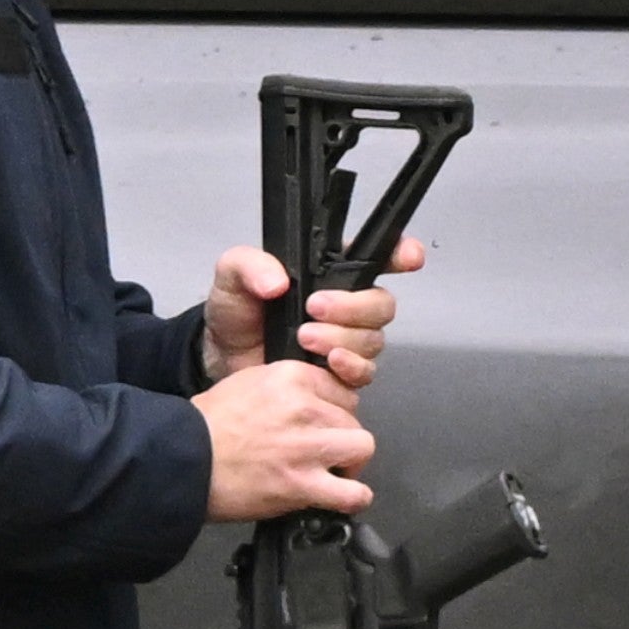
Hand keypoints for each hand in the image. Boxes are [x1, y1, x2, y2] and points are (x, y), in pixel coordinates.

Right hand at [197, 356, 373, 520]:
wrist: (180, 461)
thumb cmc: (204, 427)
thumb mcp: (245, 383)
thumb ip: (285, 388)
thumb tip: (309, 400)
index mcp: (290, 377)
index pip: (340, 387)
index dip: (332, 408)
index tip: (320, 423)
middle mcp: (303, 407)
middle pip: (353, 417)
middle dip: (339, 436)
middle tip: (320, 451)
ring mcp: (305, 447)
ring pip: (361, 447)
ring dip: (350, 462)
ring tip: (334, 472)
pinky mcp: (301, 484)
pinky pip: (352, 493)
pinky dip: (353, 498)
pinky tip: (344, 498)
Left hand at [200, 234, 421, 390]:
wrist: (221, 359)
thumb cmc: (234, 312)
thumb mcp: (232, 275)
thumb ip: (250, 266)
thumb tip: (277, 281)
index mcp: (329, 273)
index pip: (378, 257)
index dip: (401, 254)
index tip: (408, 258)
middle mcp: (346, 306)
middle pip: (381, 304)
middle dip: (353, 307)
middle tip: (315, 309)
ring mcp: (345, 340)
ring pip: (373, 339)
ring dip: (342, 338)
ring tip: (304, 338)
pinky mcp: (339, 374)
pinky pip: (364, 372)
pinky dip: (350, 367)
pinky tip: (327, 364)